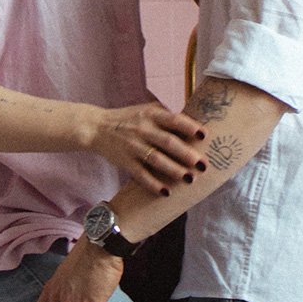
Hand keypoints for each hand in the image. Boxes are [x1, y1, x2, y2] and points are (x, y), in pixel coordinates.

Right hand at [84, 100, 206, 194]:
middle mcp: (143, 129)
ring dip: (174, 171)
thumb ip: (168, 115)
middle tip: (204, 165)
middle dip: (187, 154)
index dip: (190, 127)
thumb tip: (197, 124)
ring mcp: (133, 146)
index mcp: (151, 114)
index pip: (173, 120)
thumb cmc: (129, 119)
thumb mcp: (147, 110)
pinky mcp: (124, 161)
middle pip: (168, 142)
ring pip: (156, 160)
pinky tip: (166, 192)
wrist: (97, 127)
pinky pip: (140, 175)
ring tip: (189, 179)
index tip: (205, 136)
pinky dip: (153, 184)